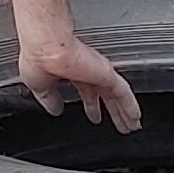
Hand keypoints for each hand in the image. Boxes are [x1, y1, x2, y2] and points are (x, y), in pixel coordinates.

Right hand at [17, 33, 141, 132]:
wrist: (45, 47)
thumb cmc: (38, 57)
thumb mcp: (39, 86)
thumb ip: (50, 98)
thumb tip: (55, 109)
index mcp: (70, 72)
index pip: (86, 91)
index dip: (92, 105)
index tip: (96, 116)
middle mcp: (87, 70)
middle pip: (105, 96)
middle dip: (113, 112)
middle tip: (121, 124)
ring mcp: (98, 72)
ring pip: (117, 96)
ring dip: (125, 113)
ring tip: (132, 126)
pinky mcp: (106, 74)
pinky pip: (123, 92)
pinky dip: (131, 106)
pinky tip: (135, 117)